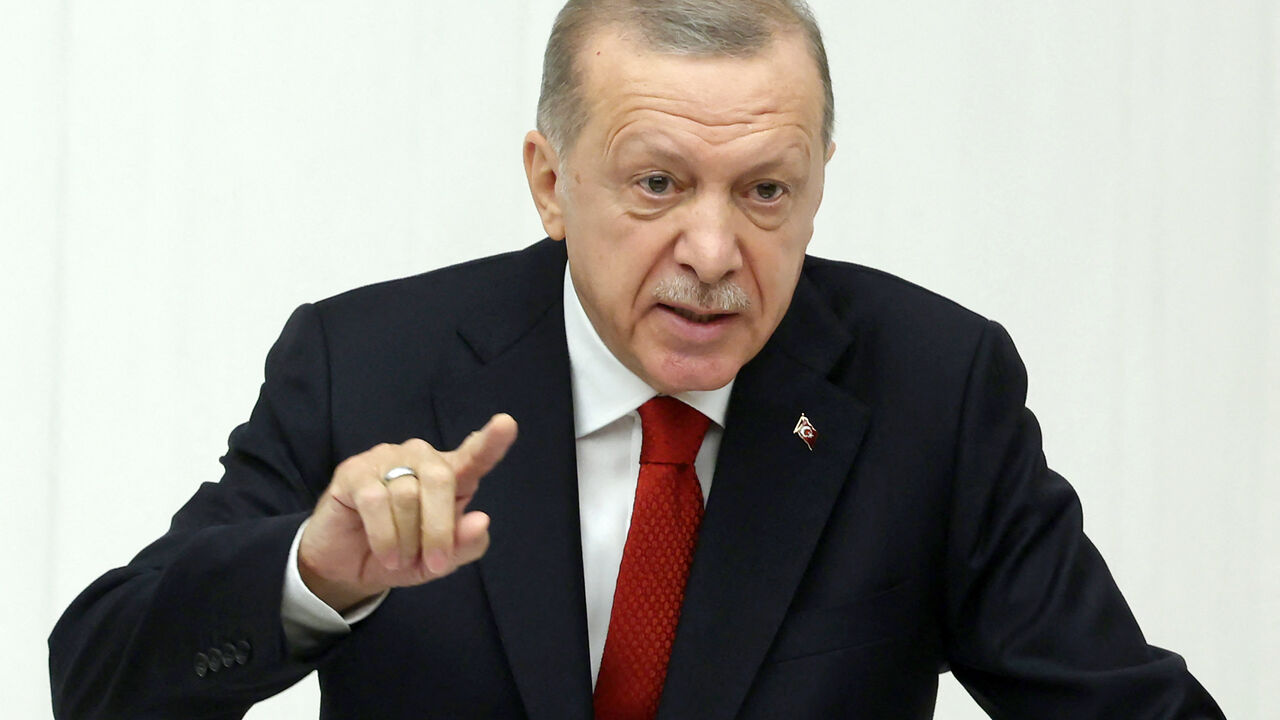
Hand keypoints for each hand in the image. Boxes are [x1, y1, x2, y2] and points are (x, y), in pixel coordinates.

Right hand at [298, 414, 517, 610]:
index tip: (506, 424)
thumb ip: (465, 545)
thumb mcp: (439, 562)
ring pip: (407, 495)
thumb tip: (481, 521)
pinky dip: (384, 537)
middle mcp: (421, 458)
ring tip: (399, 558)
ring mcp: (386, 459)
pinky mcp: (354, 471)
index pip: (474, 456)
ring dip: (406, 539)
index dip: (491, 442)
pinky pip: (376, 501)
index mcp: (450, 475)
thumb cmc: (402, 556)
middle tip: (433, 564)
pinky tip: (386, 554)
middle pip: (441, 480)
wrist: (348, 568)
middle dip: (439, 529)